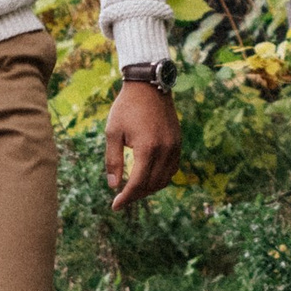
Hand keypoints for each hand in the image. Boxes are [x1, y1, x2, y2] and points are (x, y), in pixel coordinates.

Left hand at [105, 80, 180, 210]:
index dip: (126, 198)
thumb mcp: (113, 131)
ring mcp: (174, 146)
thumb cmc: (127, 106)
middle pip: (152, 185)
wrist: (148, 84)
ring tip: (133, 189)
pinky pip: (172, 169)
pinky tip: (149, 177)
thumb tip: (114, 186)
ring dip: (149, 188)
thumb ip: (113, 160)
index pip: (138, 184)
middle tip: (121, 198)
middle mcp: (165, 150)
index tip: (115, 206)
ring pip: (165, 180)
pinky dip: (161, 178)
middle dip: (136, 195)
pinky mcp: (178, 142)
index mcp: (147, 148)